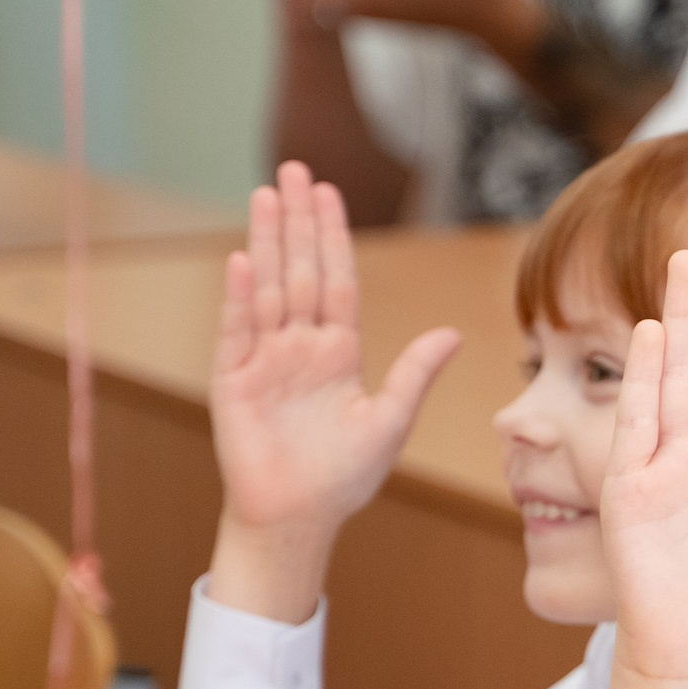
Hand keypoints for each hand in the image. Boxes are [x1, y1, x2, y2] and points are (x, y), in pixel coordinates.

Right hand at [205, 163, 460, 621]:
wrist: (297, 518)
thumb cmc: (344, 477)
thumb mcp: (390, 421)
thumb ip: (416, 374)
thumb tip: (453, 333)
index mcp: (338, 350)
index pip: (336, 279)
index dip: (332, 236)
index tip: (329, 192)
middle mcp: (299, 345)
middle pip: (300, 270)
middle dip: (298, 221)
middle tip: (294, 169)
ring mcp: (264, 359)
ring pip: (268, 288)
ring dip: (267, 242)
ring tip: (266, 195)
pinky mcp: (234, 380)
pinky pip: (237, 330)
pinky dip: (240, 296)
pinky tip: (243, 259)